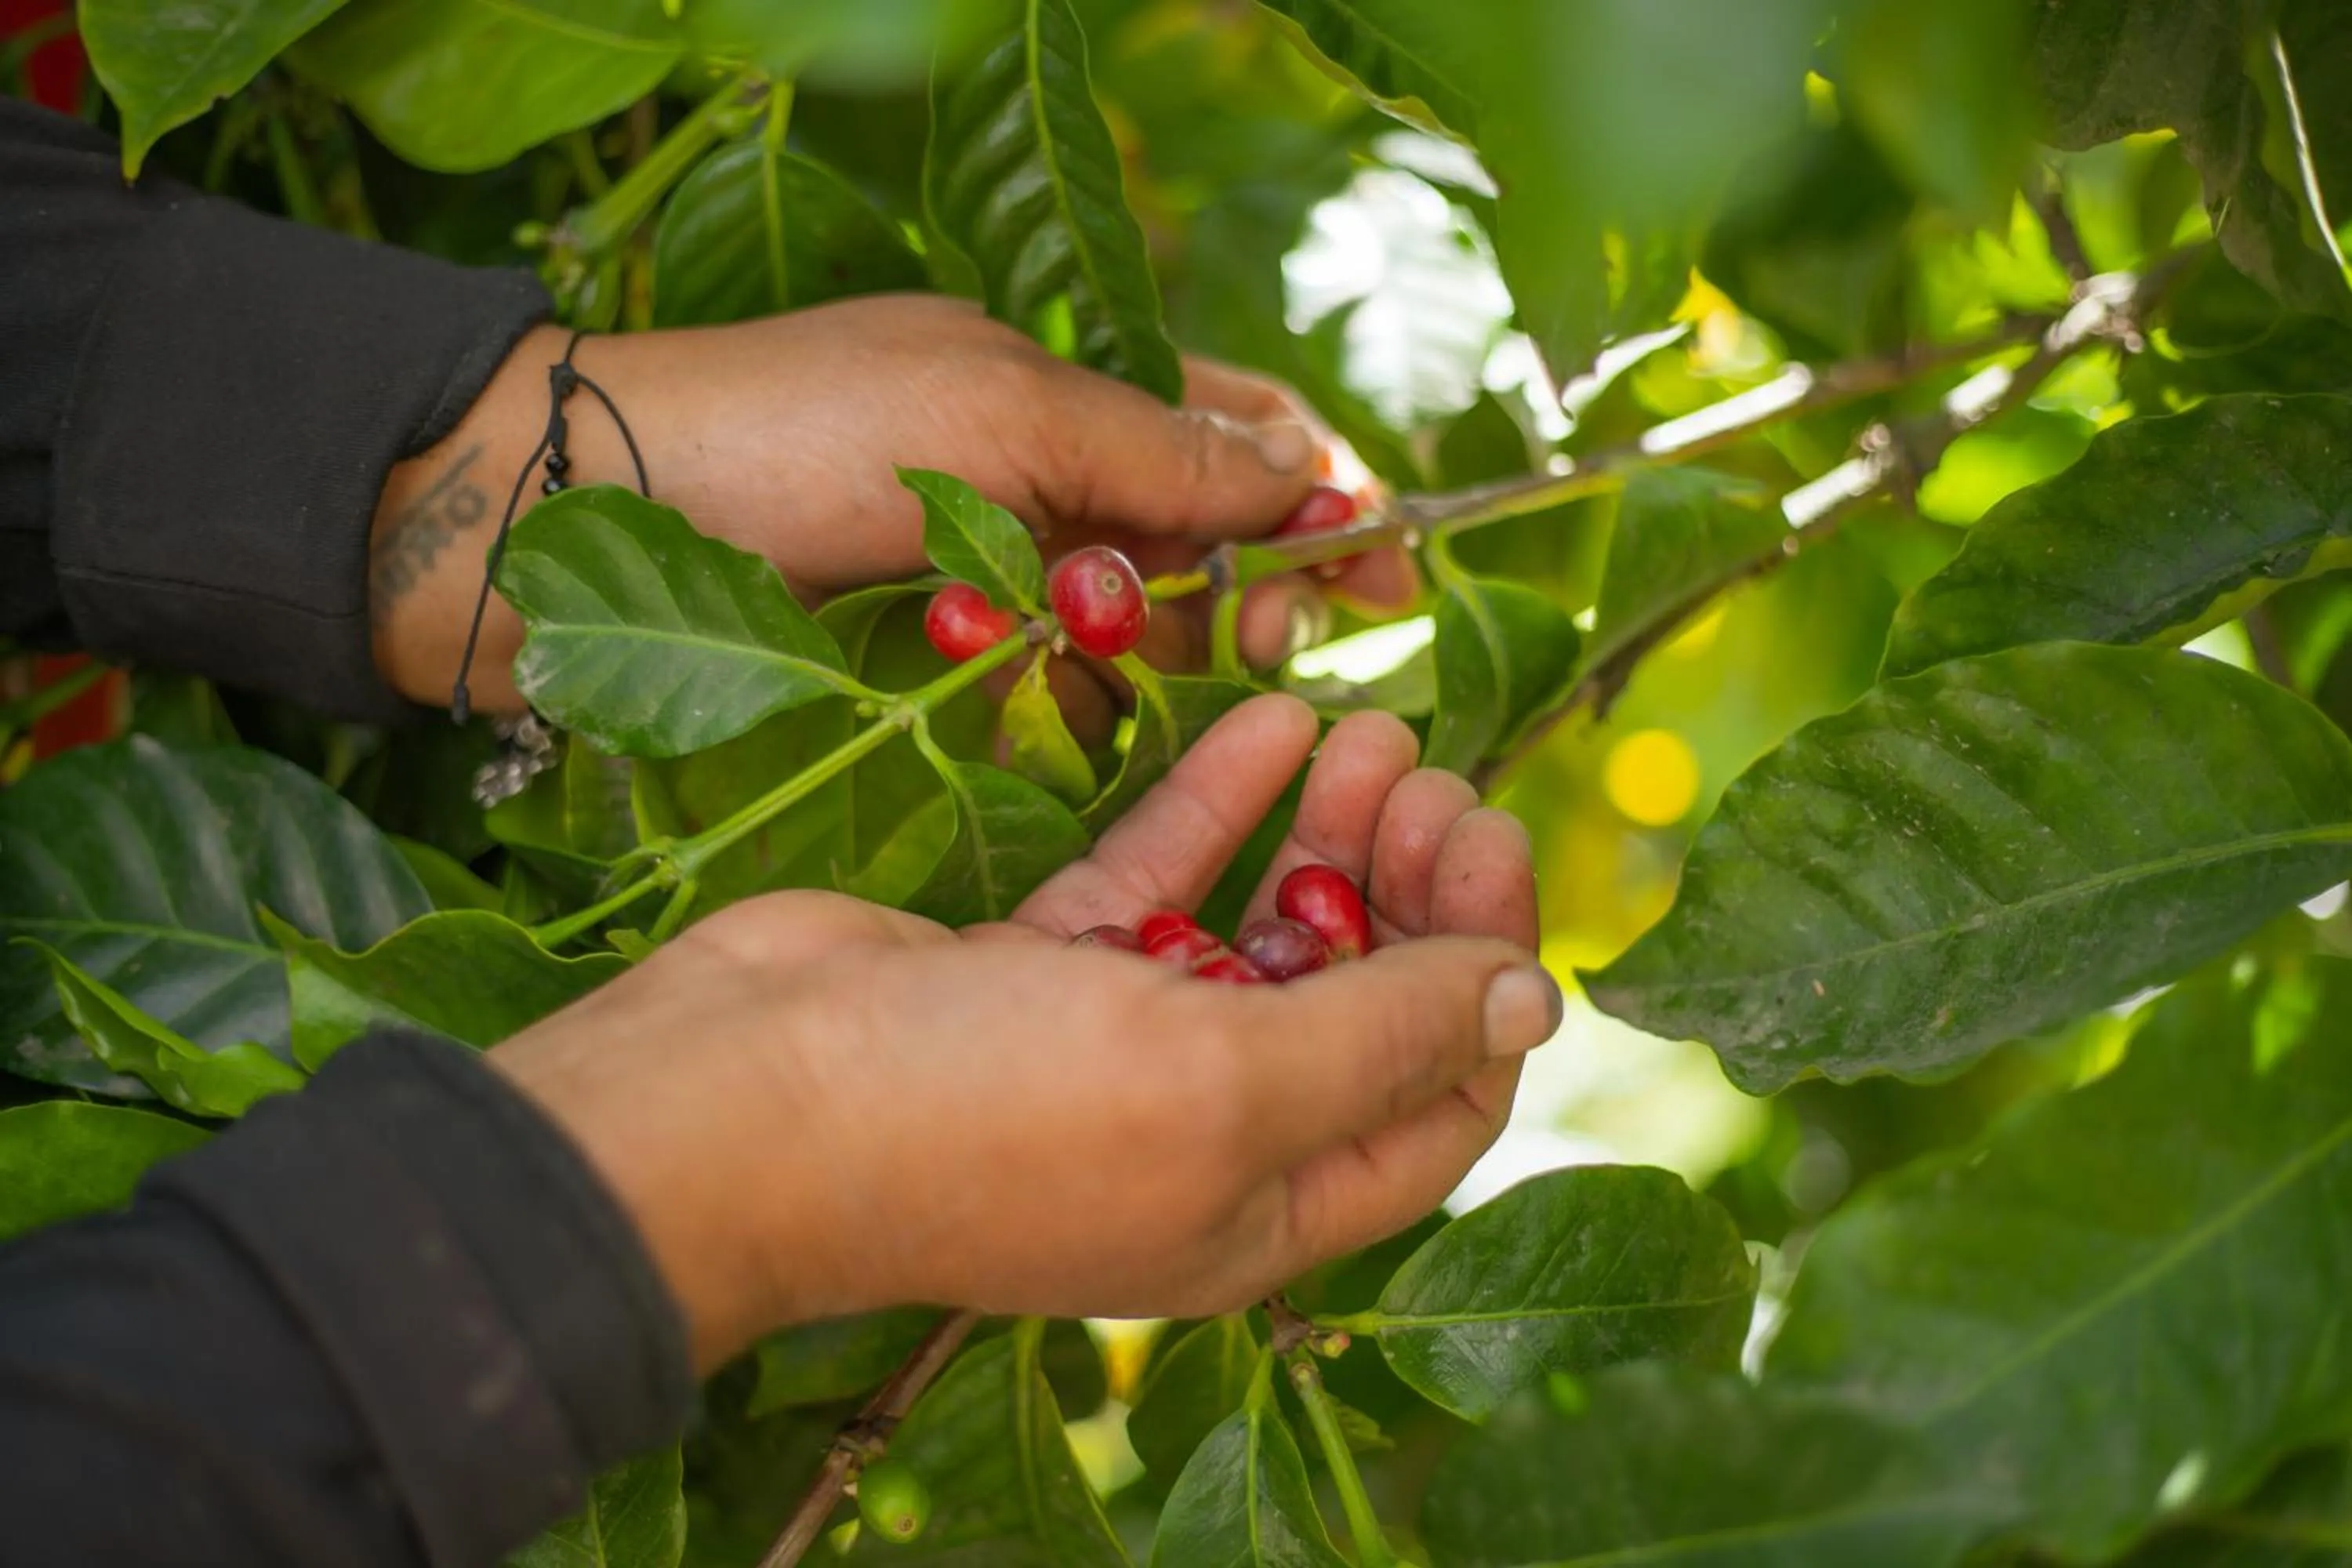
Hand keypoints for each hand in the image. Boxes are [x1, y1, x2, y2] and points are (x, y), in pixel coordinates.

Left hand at [369, 299, 1416, 718]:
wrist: (570, 518)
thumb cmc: (782, 434)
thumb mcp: (990, 417)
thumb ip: (1157, 452)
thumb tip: (1316, 481)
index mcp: (1064, 384)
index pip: (1241, 434)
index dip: (1323, 500)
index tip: (1385, 580)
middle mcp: (1038, 472)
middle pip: (1203, 542)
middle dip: (1242, 593)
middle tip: (1252, 649)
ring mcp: (982, 566)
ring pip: (1129, 628)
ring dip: (1143, 654)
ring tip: (1110, 674)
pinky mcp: (924, 654)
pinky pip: (1041, 690)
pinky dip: (1060, 704)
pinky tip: (1052, 717)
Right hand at [489, 695, 1552, 1369]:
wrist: (734, 1099)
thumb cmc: (991, 1115)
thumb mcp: (1222, 1088)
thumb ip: (1382, 1038)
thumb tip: (1532, 1002)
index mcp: (1264, 1206)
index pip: (1435, 1104)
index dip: (1485, 978)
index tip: (1492, 843)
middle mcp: (1201, 1132)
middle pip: (1356, 1003)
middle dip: (1410, 887)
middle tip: (1434, 776)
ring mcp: (1113, 1044)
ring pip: (1260, 928)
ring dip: (1324, 831)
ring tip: (1370, 729)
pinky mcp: (1037, 962)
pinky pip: (1157, 876)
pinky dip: (1218, 803)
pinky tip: (1273, 721)